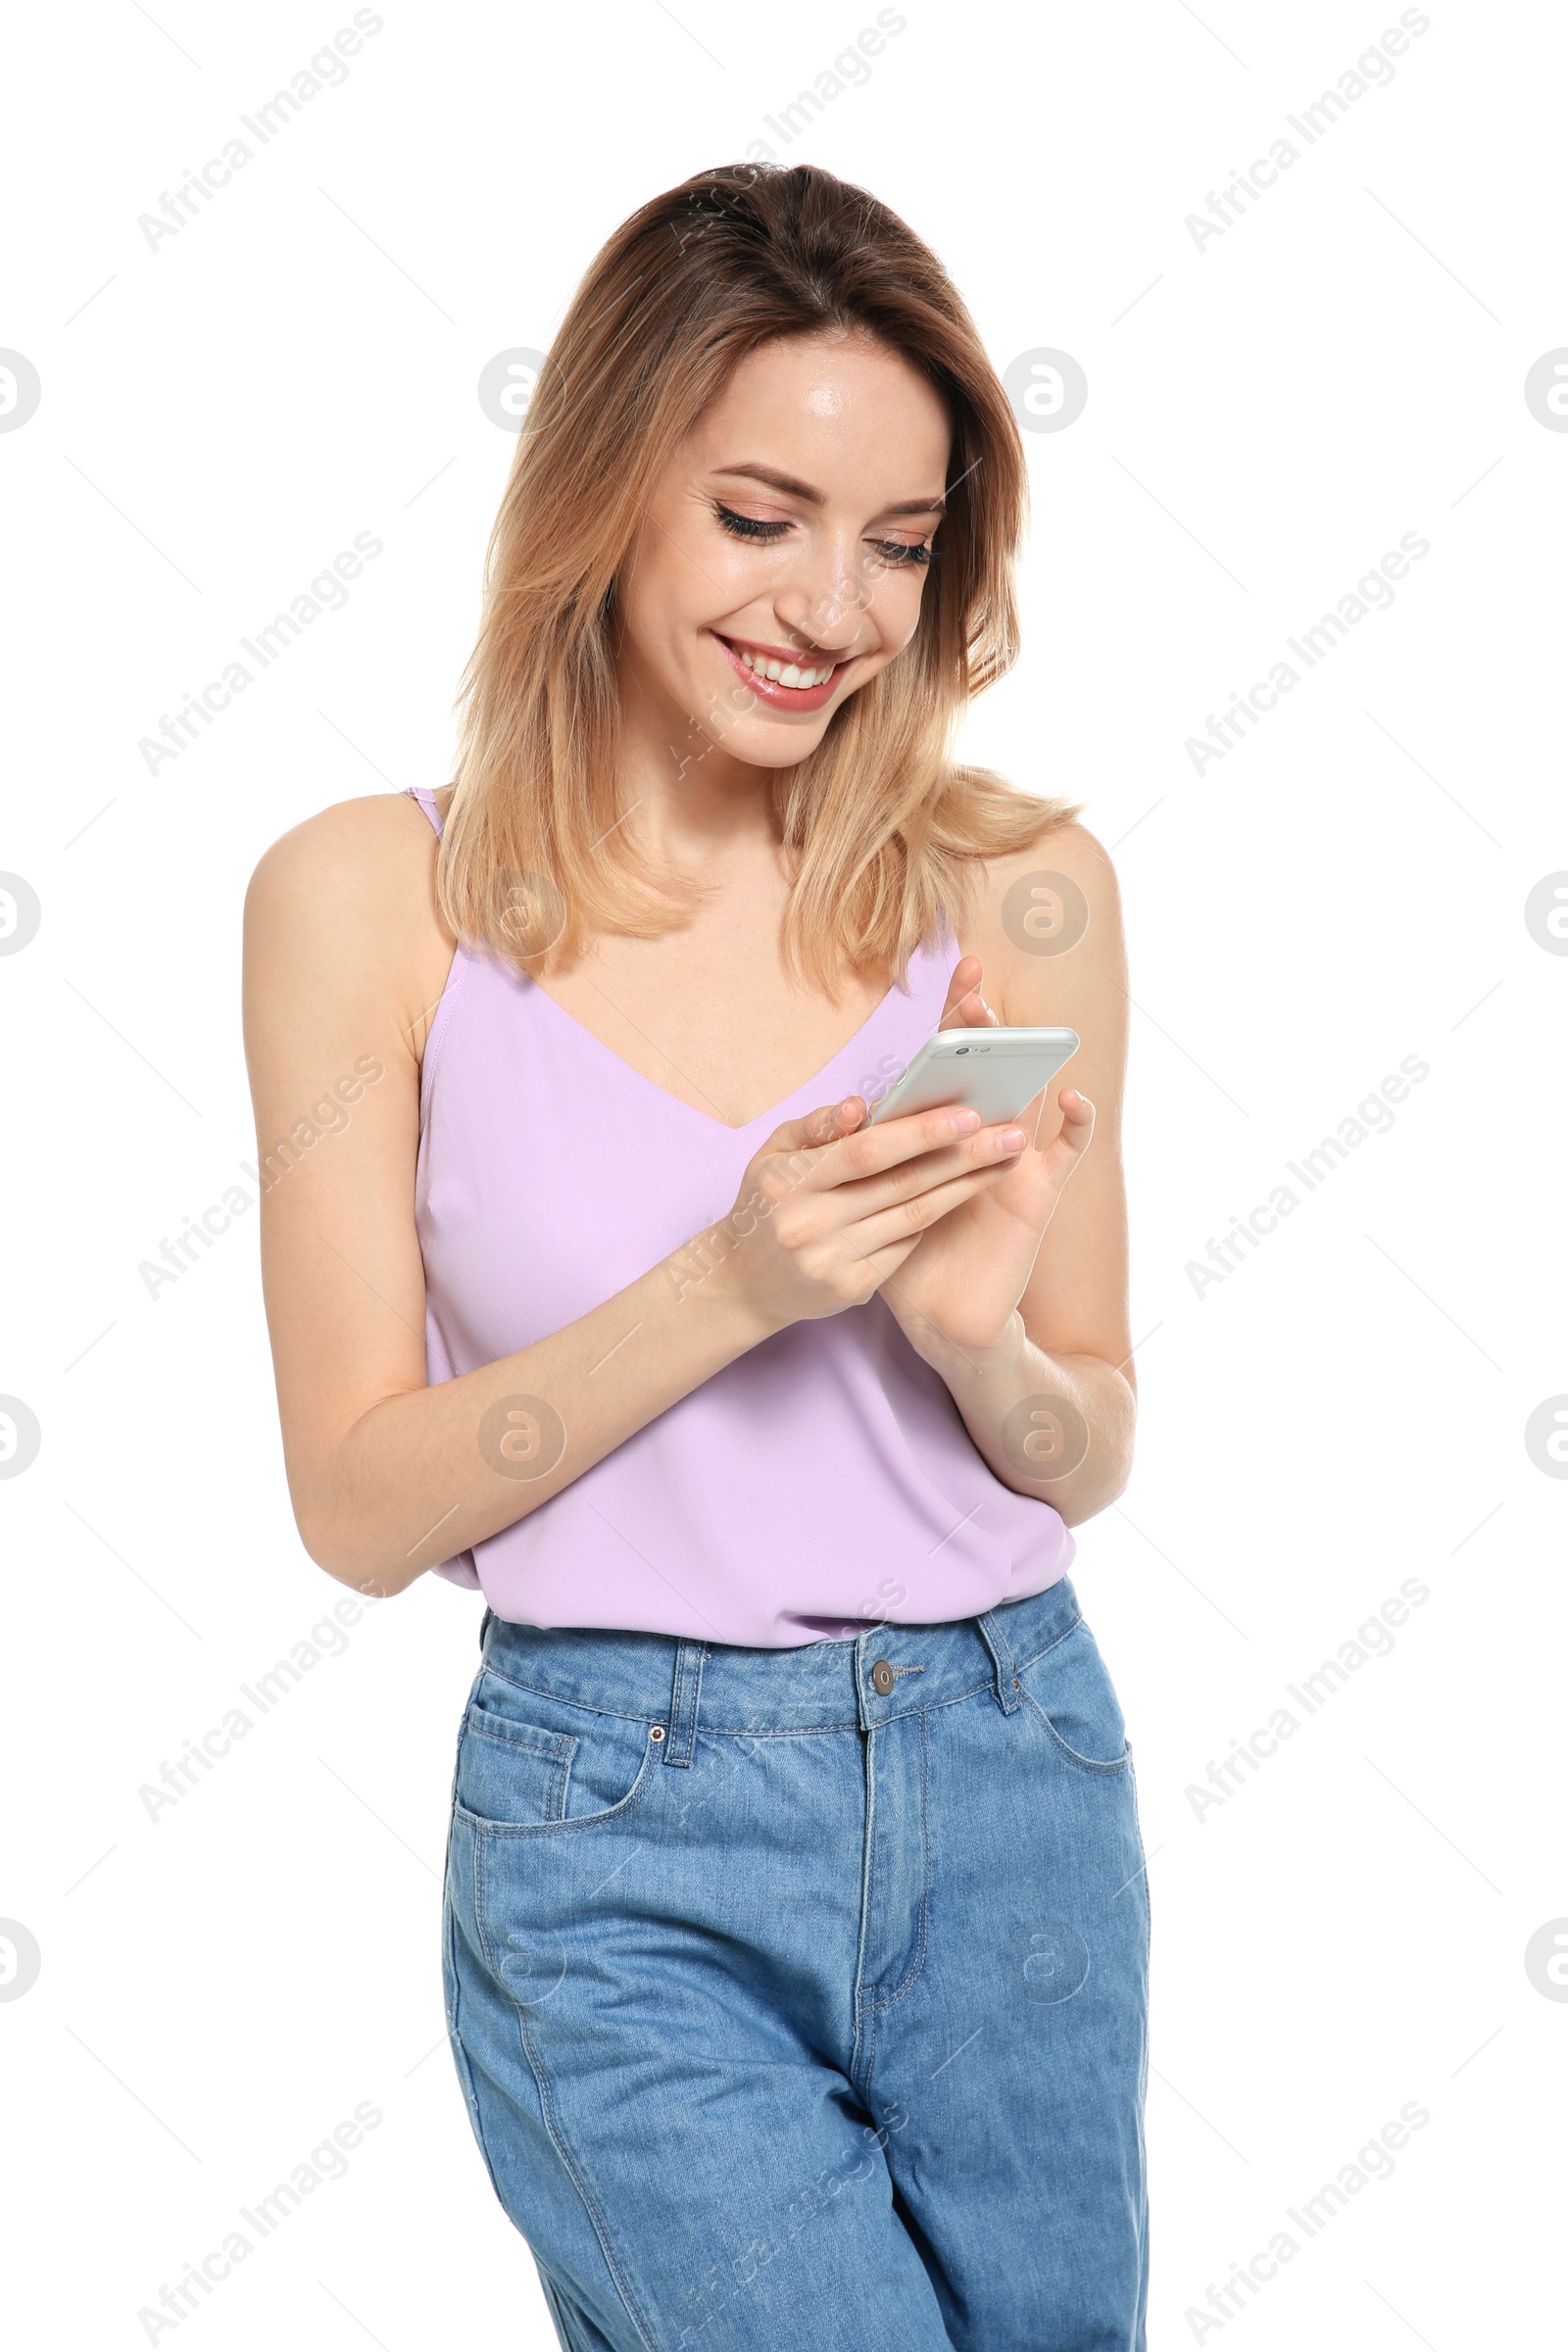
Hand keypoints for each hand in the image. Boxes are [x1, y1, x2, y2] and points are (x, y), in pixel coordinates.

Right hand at [709, 1089, 1028, 1335]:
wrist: (742, 1282)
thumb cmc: (766, 1202)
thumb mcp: (773, 1154)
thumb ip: (817, 1126)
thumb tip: (860, 1106)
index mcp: (790, 1182)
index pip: (866, 1153)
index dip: (920, 1133)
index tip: (968, 1115)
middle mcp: (811, 1224)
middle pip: (902, 1185)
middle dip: (963, 1157)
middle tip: (1010, 1134)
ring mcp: (832, 1261)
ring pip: (914, 1217)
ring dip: (965, 1186)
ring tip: (1004, 1160)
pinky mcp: (852, 1289)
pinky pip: (905, 1245)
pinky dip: (936, 1216)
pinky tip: (966, 1192)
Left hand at [877, 953, 1093, 1362]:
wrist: (939, 1314)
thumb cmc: (905, 1249)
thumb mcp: (878, 1196)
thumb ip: (869, 1154)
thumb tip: (849, 1112)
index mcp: (943, 1129)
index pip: (949, 1060)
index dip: (955, 1017)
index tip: (961, 968)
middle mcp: (982, 1133)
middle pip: (988, 1066)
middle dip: (983, 1025)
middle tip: (977, 984)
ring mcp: (1014, 1157)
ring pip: (1026, 1095)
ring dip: (1023, 1060)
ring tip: (1014, 1028)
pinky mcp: (1038, 1191)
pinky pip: (1067, 1151)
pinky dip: (1078, 1122)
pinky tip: (1072, 1094)